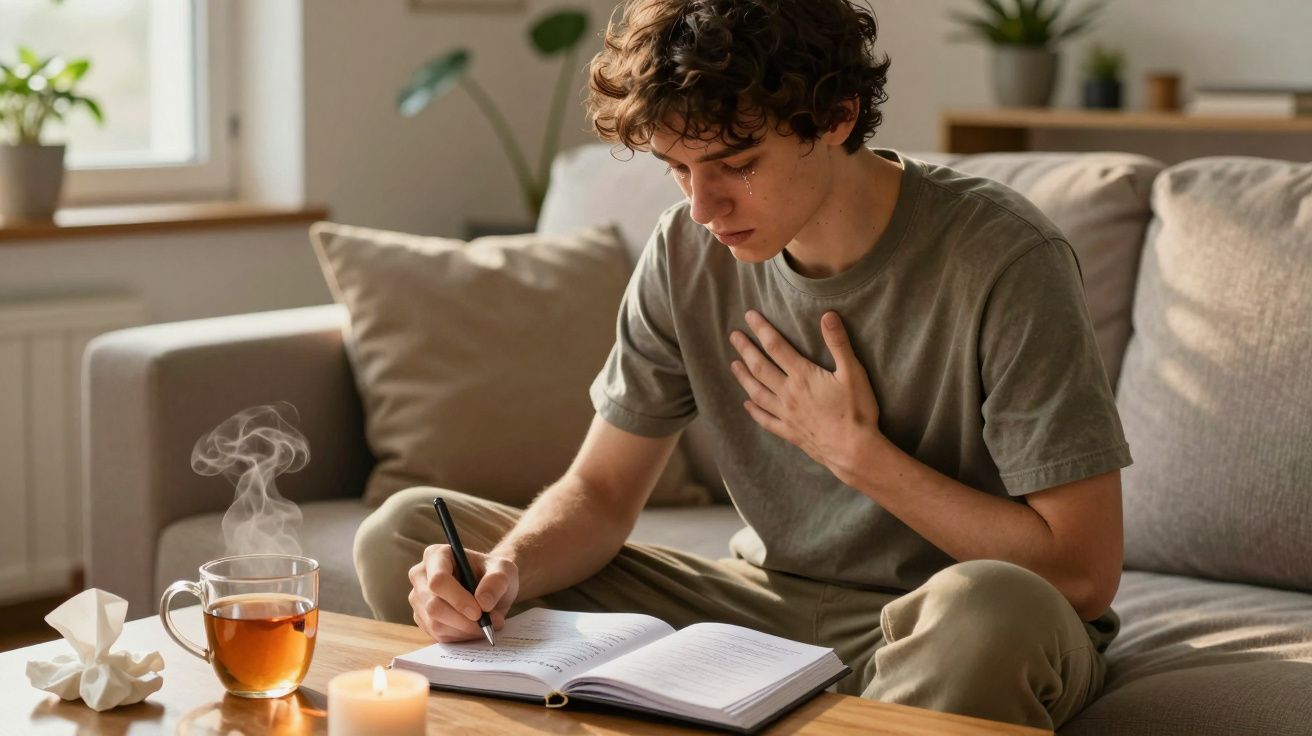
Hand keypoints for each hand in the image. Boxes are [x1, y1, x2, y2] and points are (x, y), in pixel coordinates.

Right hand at [408, 545, 518, 642]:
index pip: (438, 580)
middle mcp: (421, 576)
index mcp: (436, 555)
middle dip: (463, 620)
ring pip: (434, 624)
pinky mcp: (422, 618)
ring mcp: (419, 599)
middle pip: (433, 605)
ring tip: (486, 625)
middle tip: (488, 624)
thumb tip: (483, 602)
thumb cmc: (493, 574)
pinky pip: (437, 635)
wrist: (489, 587)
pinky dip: (459, 636)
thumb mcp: (504, 571)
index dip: (457, 599)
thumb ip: (497, 581)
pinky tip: (474, 628)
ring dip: (464, 630)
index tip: (479, 612)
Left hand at [729, 309, 884, 486]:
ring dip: (743, 377)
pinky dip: (754, 411)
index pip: (776, 347)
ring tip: (733, 365)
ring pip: (757, 392)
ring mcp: (786, 414)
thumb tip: (827, 315)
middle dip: (745, 349)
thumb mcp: (853, 372)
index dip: (761, 329)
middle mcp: (788, 393)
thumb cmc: (857, 411)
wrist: (854, 450)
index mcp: (803, 376)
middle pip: (760, 367)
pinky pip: (765, 420)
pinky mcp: (789, 432)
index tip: (749, 316)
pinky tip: (747, 405)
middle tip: (733, 336)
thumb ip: (838, 343)